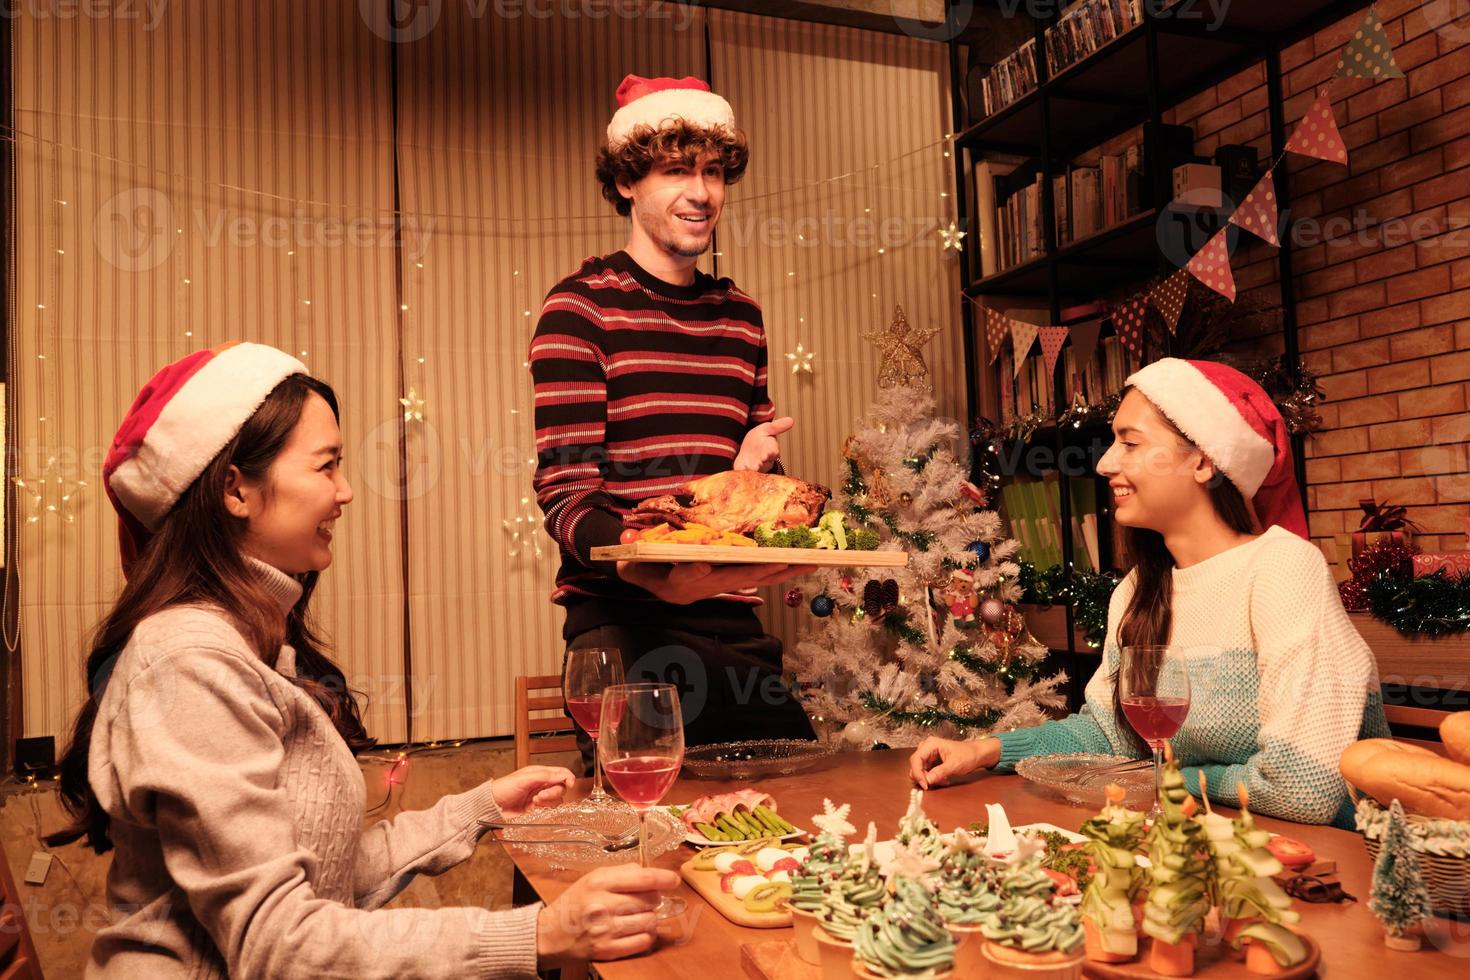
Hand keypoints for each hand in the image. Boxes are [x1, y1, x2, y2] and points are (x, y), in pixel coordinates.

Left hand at [491, 765, 575, 816]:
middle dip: (553, 792)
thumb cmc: (504, 788)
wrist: (492, 806)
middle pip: (560, 788)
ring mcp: (539, 797)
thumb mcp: (524, 778)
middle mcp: (542, 785)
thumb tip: (561, 775)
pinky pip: (549, 809)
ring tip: (534, 802)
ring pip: (556, 800)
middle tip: (540, 796)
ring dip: (548, 801)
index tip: (570, 783)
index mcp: (539, 773)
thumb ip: (544, 776)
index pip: (560, 773)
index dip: (568, 777)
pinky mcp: (537, 810)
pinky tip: (534, 808)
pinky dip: (545, 809)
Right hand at [536, 864, 681, 964]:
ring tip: (637, 916)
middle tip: (644, 899)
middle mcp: (603, 905)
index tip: (674, 879)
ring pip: (650, 921)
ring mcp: (605, 930)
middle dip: (653, 899)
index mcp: (599, 882)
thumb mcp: (592, 878)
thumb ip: (621, 872)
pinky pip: (643, 942)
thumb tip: (649, 872)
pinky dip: (645, 935)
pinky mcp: (607, 950)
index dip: (664, 878)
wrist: (550, 934)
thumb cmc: (574, 903)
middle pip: (650, 900)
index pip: (643, 878)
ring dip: (649, 918)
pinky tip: (636, 930)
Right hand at [616, 560, 814, 604]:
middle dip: (766, 571)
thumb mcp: (630, 562)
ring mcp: (719, 585)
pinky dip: (778, 567)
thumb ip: (630, 552)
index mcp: (677, 585)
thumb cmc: (639, 567)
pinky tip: (799, 561)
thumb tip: (626, 537)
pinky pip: (758, 574)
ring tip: (811, 562)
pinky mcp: (729, 579)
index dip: (695, 572)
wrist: (648, 580)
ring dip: (783, 571)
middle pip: (738, 580)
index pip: (687, 578)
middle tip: (794, 562)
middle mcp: (704, 588)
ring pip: (755, 578)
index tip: (702, 564)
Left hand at [733, 417, 793, 471]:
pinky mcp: (746, 471)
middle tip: (758, 464)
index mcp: (771, 450)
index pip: (773, 451)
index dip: (770, 453)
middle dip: (762, 463)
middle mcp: (765, 460)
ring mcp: (756, 467)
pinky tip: (741, 470)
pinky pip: (745, 472)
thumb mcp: (766, 429)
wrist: (746, 451)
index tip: (767, 454)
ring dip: (754, 469)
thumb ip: (777, 426)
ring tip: (751, 469)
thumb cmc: (758, 441)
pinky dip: (743, 471)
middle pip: (765, 463)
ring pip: (757, 470)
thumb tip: (791, 420)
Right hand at [908, 737, 998, 787]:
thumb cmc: (967, 755)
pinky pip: (926, 773)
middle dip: (924, 777)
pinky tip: (944, 779)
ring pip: (920, 771)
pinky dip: (933, 779)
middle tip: (936, 783)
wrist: (977, 755)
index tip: (925, 785)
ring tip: (943, 780)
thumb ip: (939, 772)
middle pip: (916, 765)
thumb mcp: (954, 765)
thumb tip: (927, 781)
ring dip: (929, 779)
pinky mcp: (932, 762)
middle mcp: (927, 748)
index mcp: (930, 744)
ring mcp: (929, 755)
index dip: (917, 773)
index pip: (916, 759)